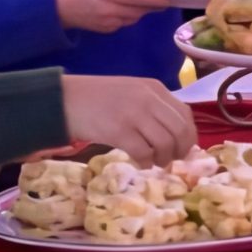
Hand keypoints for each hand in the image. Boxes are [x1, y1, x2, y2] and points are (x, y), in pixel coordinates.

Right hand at [56, 0, 165, 33]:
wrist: (64, 7)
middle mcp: (110, 10)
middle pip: (139, 9)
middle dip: (152, 5)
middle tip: (163, 1)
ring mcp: (109, 23)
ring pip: (134, 17)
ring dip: (142, 10)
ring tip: (142, 2)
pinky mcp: (108, 30)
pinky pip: (126, 22)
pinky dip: (130, 16)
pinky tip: (125, 9)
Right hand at [60, 73, 197, 164]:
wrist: (63, 99)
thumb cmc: (96, 99)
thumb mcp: (131, 93)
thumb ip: (153, 107)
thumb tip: (175, 135)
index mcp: (154, 88)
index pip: (185, 114)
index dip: (188, 135)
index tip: (182, 148)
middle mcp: (148, 99)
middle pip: (179, 130)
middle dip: (180, 150)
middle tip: (171, 160)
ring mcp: (134, 114)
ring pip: (165, 143)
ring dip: (164, 158)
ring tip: (155, 162)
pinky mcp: (118, 130)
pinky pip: (144, 152)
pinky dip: (146, 162)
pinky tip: (141, 163)